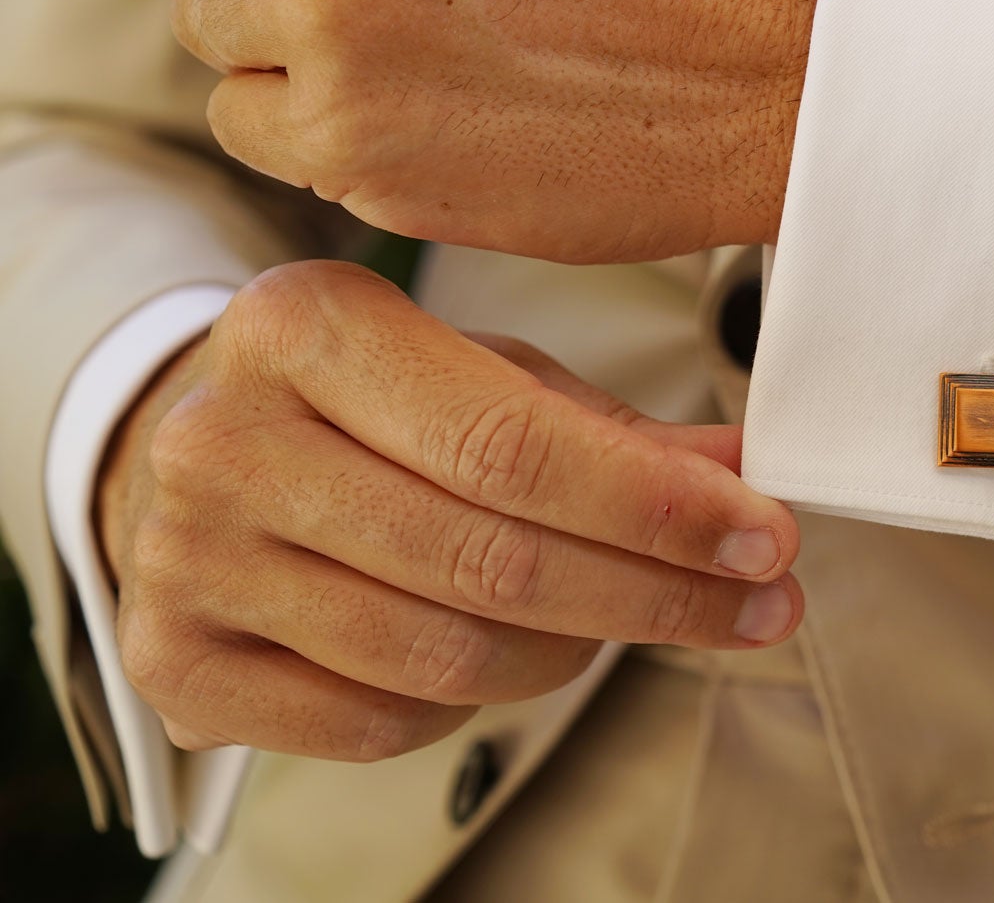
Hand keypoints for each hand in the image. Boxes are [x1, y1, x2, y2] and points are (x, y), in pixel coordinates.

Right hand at [96, 261, 800, 760]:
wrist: (190, 451)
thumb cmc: (365, 405)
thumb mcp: (484, 376)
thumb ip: (609, 430)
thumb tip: (744, 474)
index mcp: (304, 325)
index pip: (511, 444)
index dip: (655, 508)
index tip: (765, 539)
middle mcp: (226, 437)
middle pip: (486, 557)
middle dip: (653, 593)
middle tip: (759, 606)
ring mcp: (184, 556)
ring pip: (441, 653)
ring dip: (575, 652)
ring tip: (632, 619)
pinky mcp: (175, 660)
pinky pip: (378, 721)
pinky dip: (470, 706)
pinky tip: (508, 655)